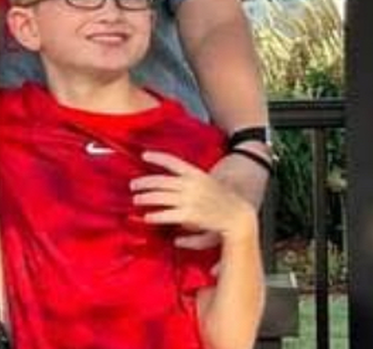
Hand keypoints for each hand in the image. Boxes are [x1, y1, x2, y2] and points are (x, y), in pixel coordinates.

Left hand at [130, 151, 256, 249]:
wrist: (238, 216)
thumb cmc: (223, 200)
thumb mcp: (208, 183)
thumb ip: (190, 181)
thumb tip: (172, 183)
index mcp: (196, 174)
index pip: (172, 161)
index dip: (157, 157)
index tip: (144, 155)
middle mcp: (190, 185)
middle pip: (160, 181)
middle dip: (143, 182)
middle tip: (133, 185)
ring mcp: (189, 200)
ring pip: (159, 197)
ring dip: (145, 198)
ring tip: (136, 199)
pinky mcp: (189, 215)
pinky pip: (166, 214)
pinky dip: (155, 215)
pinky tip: (148, 216)